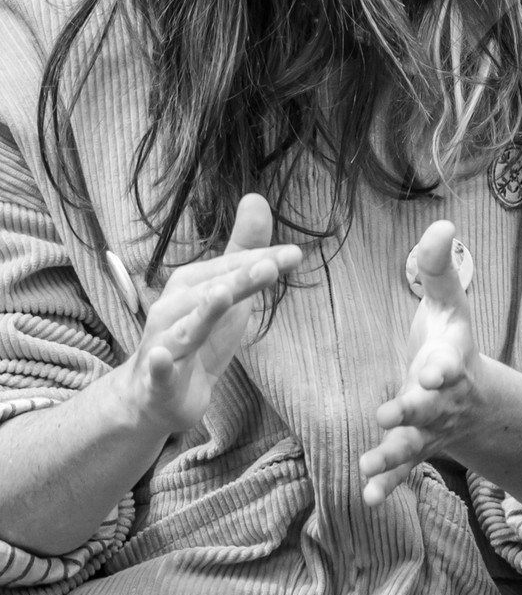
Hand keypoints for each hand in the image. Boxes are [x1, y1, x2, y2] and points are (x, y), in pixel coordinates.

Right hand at [113, 193, 300, 434]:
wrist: (153, 396)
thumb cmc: (198, 337)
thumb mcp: (229, 294)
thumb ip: (244, 252)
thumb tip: (256, 197)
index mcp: (191, 287)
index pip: (231, 270)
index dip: (261, 262)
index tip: (295, 255)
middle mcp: (173, 310)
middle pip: (210, 293)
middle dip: (238, 280)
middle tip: (270, 266)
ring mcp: (163, 345)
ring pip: (185, 328)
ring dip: (203, 312)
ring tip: (222, 295)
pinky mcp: (158, 381)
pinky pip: (157, 372)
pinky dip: (159, 365)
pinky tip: (161, 356)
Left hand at [360, 220, 479, 505]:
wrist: (472, 396)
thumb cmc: (449, 339)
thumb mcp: (448, 300)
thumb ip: (438, 266)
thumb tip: (442, 222)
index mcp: (451, 358)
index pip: (451, 361)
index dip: (444, 366)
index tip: (434, 370)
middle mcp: (444, 398)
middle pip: (430, 407)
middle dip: (412, 411)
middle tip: (389, 414)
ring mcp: (431, 428)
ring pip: (413, 444)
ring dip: (393, 455)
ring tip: (369, 464)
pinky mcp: (415, 450)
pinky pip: (403, 471)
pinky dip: (389, 485)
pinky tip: (369, 497)